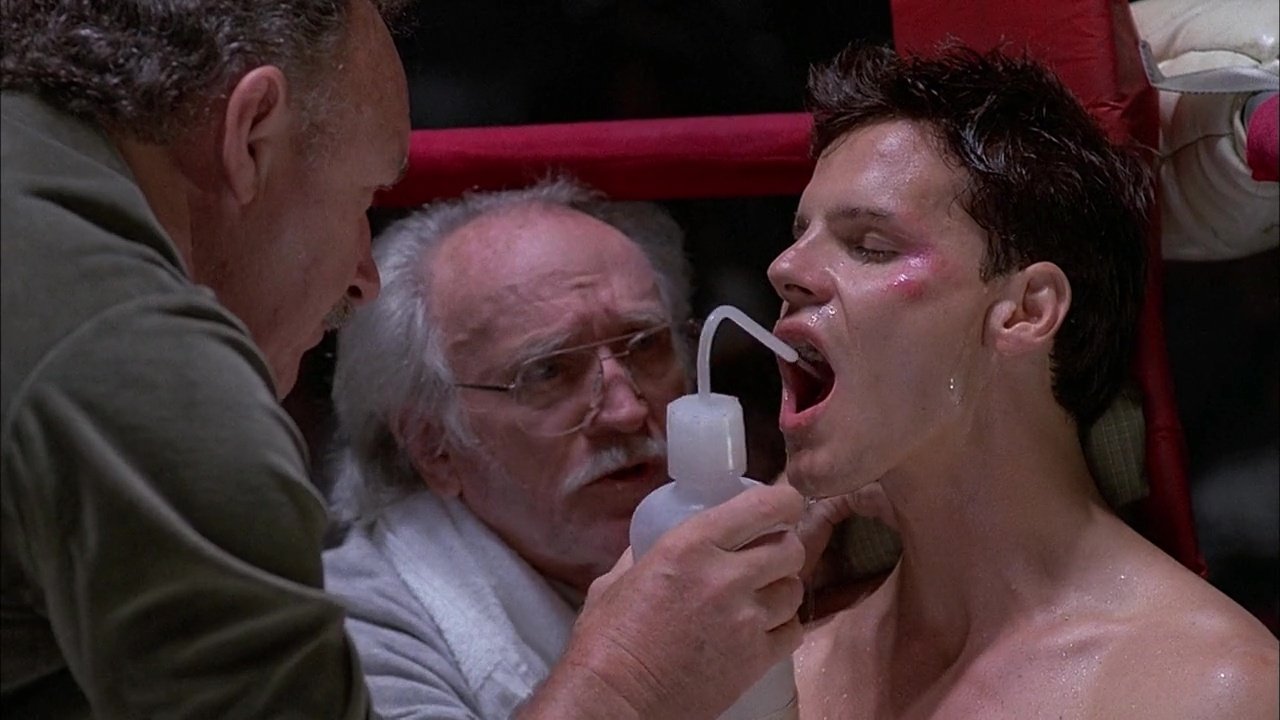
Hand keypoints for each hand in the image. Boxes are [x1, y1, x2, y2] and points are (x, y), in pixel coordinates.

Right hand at [519, 483, 805, 719]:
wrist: (617, 701)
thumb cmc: (605, 643)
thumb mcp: (615, 581)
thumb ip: (640, 556)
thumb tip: (648, 546)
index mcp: (688, 547)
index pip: (763, 507)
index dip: (783, 502)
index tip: (782, 505)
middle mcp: (724, 577)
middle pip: (790, 547)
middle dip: (783, 547)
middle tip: (767, 555)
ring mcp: (745, 620)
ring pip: (795, 589)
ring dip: (782, 588)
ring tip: (761, 596)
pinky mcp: (755, 659)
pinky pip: (794, 631)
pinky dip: (784, 627)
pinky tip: (762, 628)